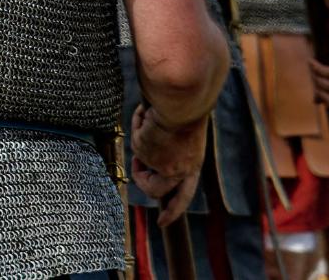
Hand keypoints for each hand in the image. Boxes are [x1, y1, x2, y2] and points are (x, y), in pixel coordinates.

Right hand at [129, 105, 207, 226]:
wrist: (183, 104)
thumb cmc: (189, 112)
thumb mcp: (186, 137)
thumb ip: (173, 149)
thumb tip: (148, 153)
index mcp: (193, 166)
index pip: (184, 196)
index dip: (172, 211)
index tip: (162, 224)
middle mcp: (178, 171)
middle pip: (155, 190)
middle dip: (142, 180)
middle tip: (136, 163)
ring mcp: (160, 164)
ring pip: (140, 161)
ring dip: (140, 139)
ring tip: (147, 118)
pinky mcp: (145, 153)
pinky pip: (135, 141)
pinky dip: (138, 123)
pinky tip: (147, 112)